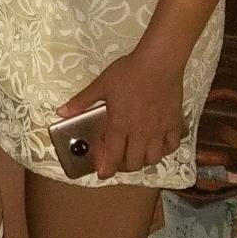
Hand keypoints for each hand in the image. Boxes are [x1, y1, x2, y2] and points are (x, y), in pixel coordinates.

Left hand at [62, 48, 186, 178]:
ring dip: (144, 161)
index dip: (106, 168)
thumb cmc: (128, 73)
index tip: (102, 174)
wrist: (158, 63)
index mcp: (120, 125)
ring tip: (136, 154)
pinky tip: (158, 146)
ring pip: (154, 158)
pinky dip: (165, 151)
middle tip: (117, 161)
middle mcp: (140, 132)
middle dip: (124, 167)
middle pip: (134, 163)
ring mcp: (159, 130)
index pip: (112, 155)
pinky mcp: (174, 123)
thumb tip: (61, 111)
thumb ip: (81, 101)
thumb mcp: (100, 85)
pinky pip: (172, 146)